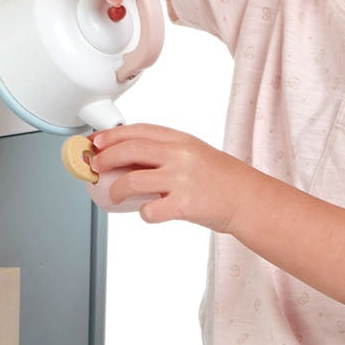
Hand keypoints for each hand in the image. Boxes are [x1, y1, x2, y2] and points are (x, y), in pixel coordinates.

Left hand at [91, 124, 250, 230]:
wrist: (250, 200)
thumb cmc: (221, 179)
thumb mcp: (194, 154)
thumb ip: (165, 152)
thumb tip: (126, 156)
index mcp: (180, 140)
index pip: (137, 131)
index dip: (111, 135)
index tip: (95, 141)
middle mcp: (180, 155)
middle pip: (129, 150)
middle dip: (104, 158)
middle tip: (95, 167)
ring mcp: (182, 179)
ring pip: (132, 180)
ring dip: (115, 189)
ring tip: (114, 194)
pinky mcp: (184, 204)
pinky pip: (149, 210)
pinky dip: (144, 213)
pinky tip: (148, 212)